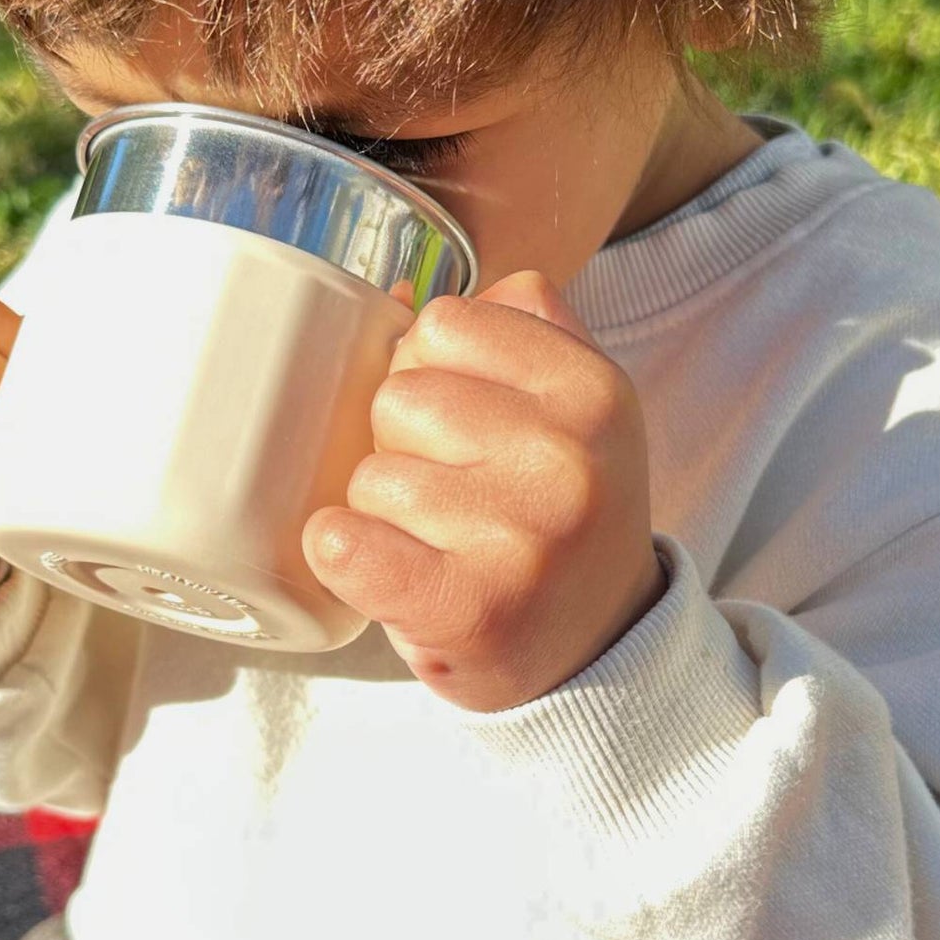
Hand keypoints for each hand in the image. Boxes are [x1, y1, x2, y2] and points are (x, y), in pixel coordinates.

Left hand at [302, 270, 667, 712]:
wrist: (598, 650)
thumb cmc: (560, 519)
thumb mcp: (578, 409)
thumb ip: (520, 326)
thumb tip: (403, 289)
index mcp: (593, 392)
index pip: (443, 325)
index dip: (431, 372)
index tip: (467, 428)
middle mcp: (567, 460)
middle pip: (398, 398)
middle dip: (405, 446)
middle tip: (456, 500)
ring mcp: (522, 539)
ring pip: (370, 478)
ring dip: (384, 515)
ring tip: (441, 547)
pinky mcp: (468, 609)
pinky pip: (342, 543)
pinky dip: (343, 555)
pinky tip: (385, 570)